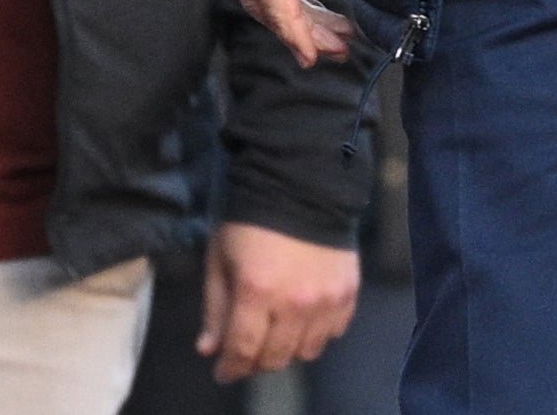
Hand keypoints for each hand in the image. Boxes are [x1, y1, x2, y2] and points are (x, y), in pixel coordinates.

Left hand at [200, 221, 360, 382]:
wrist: (301, 185)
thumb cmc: (250, 220)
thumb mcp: (220, 257)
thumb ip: (215, 306)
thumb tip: (208, 349)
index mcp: (257, 291)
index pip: (243, 349)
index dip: (231, 368)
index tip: (223, 372)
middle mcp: (294, 303)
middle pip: (275, 357)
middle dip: (256, 360)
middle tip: (247, 349)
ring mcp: (325, 301)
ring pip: (306, 352)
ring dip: (287, 349)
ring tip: (276, 331)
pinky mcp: (348, 294)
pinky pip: (332, 334)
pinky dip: (316, 333)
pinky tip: (303, 317)